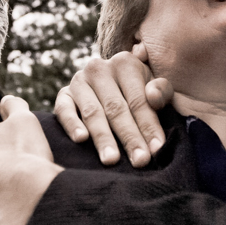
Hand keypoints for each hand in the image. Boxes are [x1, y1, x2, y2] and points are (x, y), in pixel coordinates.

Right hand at [52, 45, 172, 166]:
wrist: (110, 89)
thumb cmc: (138, 94)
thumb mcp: (155, 89)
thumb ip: (162, 92)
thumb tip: (152, 96)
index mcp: (125, 63)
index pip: (138, 100)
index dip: (149, 126)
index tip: (156, 150)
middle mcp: (99, 68)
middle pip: (116, 108)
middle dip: (129, 137)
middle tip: (139, 161)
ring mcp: (79, 81)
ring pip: (93, 112)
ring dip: (103, 138)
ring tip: (111, 160)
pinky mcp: (63, 95)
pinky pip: (64, 110)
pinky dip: (72, 125)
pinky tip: (81, 139)